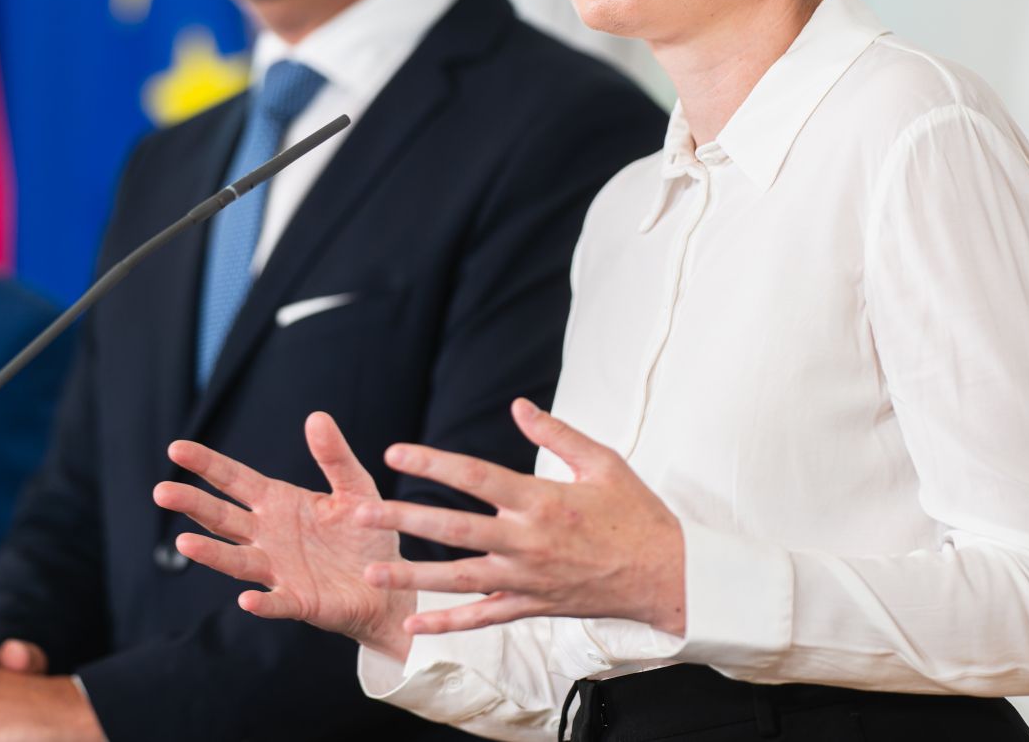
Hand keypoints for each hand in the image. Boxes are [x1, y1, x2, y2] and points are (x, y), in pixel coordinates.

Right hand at [153, 411, 416, 658]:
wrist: (388, 583)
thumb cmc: (366, 532)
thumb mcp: (355, 487)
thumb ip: (334, 457)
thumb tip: (317, 417)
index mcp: (278, 503)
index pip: (233, 479)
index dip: (206, 464)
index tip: (176, 448)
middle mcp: (268, 535)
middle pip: (222, 517)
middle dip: (193, 503)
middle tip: (162, 490)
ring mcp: (279, 570)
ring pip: (237, 560)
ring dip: (211, 553)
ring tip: (184, 542)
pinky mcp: (300, 601)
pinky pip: (277, 602)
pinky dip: (262, 602)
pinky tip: (247, 600)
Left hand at [361, 397, 685, 635]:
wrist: (668, 576)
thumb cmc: (637, 514)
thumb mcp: (603, 462)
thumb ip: (556, 434)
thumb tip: (518, 406)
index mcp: (542, 501)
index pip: (476, 477)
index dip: (432, 464)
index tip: (395, 453)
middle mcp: (528, 543)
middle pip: (454, 530)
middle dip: (403, 521)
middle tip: (360, 514)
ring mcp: (528, 580)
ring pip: (460, 579)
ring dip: (413, 576)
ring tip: (371, 572)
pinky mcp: (533, 606)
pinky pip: (485, 618)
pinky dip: (449, 623)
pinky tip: (415, 623)